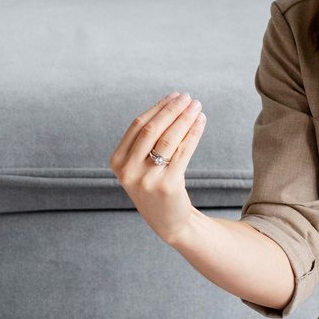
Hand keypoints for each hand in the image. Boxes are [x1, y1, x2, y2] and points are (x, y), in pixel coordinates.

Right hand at [109, 92, 206, 242]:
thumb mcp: (139, 166)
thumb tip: (170, 105)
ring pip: (168, 139)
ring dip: (185, 118)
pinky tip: (201, 122)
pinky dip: (193, 133)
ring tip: (197, 107)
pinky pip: (183, 152)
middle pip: (152, 129)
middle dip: (172, 110)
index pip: (137, 126)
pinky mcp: (168, 185)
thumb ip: (145, 141)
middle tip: (188, 98)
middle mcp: (128, 171)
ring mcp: (147, 179)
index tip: (174, 96)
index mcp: (117, 162)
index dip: (158, 108)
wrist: (168, 222)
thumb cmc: (155, 187)